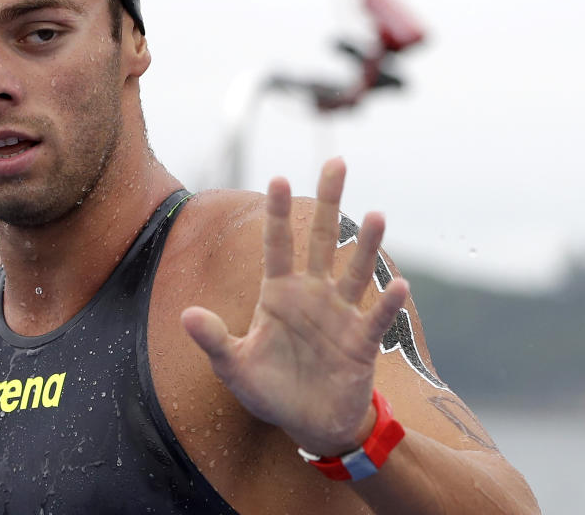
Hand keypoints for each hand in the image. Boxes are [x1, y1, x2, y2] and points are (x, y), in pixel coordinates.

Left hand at [181, 157, 408, 455]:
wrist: (310, 423)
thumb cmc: (270, 390)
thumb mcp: (234, 367)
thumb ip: (214, 340)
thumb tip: (186, 315)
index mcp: (279, 294)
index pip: (277, 245)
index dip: (278, 213)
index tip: (278, 177)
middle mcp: (312, 294)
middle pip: (322, 240)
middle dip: (329, 201)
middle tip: (336, 161)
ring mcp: (340, 314)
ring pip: (355, 271)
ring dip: (366, 244)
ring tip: (377, 214)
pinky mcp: (361, 341)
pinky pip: (375, 318)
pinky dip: (388, 303)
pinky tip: (399, 284)